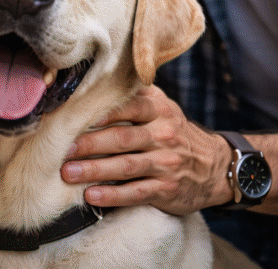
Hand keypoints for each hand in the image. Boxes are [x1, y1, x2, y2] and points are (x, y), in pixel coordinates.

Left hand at [60, 85, 230, 212]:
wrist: (216, 166)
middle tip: (61, 149)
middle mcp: (163, 134)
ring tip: (68, 173)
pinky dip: (113, 195)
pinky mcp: (167, 189)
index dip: (100, 112)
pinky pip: (136, 193)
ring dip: (94, 170)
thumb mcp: (162, 107)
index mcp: (158, 109)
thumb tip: (91, 81)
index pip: (127, 106)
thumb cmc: (174, 132)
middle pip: (121, 138)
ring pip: (125, 166)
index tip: (72, 116)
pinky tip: (91, 195)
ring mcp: (166, 163)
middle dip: (89, 144)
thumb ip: (132, 95)